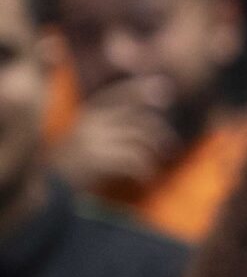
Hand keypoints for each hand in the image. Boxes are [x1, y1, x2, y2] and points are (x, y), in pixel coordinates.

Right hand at [51, 80, 180, 190]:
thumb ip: (105, 128)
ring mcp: (95, 141)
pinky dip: (144, 171)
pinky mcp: (99, 159)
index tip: (165, 88)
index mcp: (86, 117)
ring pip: (140, 140)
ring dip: (153, 154)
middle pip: (138, 119)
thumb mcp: (82, 140)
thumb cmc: (67, 167)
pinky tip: (145, 180)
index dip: (140, 91)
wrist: (47, 187)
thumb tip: (142, 125)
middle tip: (170, 148)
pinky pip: (134, 160)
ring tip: (154, 169)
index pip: (116, 95)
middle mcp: (91, 124)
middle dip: (159, 132)